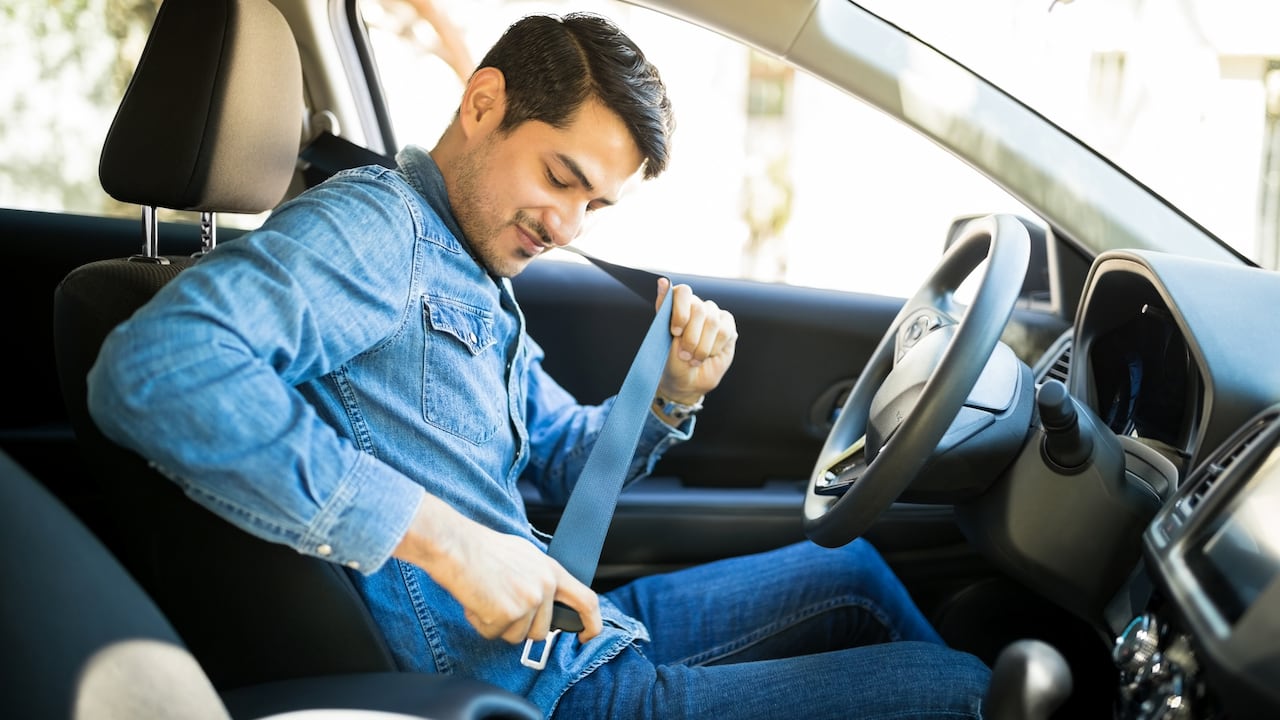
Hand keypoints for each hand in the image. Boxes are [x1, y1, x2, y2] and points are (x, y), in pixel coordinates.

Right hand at [393, 495, 601, 643]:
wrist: (458, 546)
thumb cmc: (484, 549)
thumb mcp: (525, 556)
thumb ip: (541, 578)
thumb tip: (546, 598)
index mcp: (552, 571)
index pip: (587, 601)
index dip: (591, 624)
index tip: (586, 636)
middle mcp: (545, 587)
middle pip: (541, 631)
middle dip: (520, 627)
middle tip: (500, 605)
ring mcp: (527, 602)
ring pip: (517, 637)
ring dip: (500, 626)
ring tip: (487, 598)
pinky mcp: (507, 615)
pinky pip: (494, 634)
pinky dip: (481, 624)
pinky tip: (476, 602)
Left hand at [654, 278, 737, 404]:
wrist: (687, 382)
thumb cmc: (671, 361)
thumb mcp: (661, 337)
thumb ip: (663, 309)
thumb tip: (662, 280)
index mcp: (677, 305)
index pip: (682, 292)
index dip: (681, 311)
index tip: (675, 332)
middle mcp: (696, 307)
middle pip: (699, 309)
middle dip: (691, 337)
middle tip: (684, 355)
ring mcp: (713, 315)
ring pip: (713, 323)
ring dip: (702, 347)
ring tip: (694, 359)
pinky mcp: (728, 326)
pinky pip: (725, 332)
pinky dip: (714, 348)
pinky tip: (708, 354)